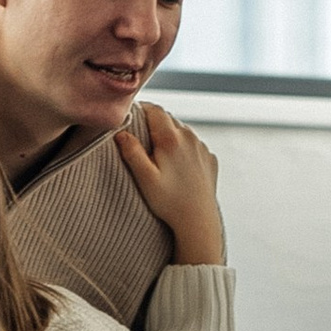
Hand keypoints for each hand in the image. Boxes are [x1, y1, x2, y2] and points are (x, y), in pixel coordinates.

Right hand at [113, 103, 224, 263]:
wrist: (198, 221)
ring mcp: (202, 147)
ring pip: (182, 131)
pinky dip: (184, 148)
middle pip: (168, 118)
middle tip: (140, 136)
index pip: (155, 110)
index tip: (131, 116)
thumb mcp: (144, 178)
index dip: (141, 109)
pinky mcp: (209, 158)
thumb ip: (132, 152)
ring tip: (157, 152)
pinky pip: (194, 145)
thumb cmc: (169, 202)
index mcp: (171, 139)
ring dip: (169, 135)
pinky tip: (176, 164)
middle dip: (153, 123)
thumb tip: (120, 132)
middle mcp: (189, 137)